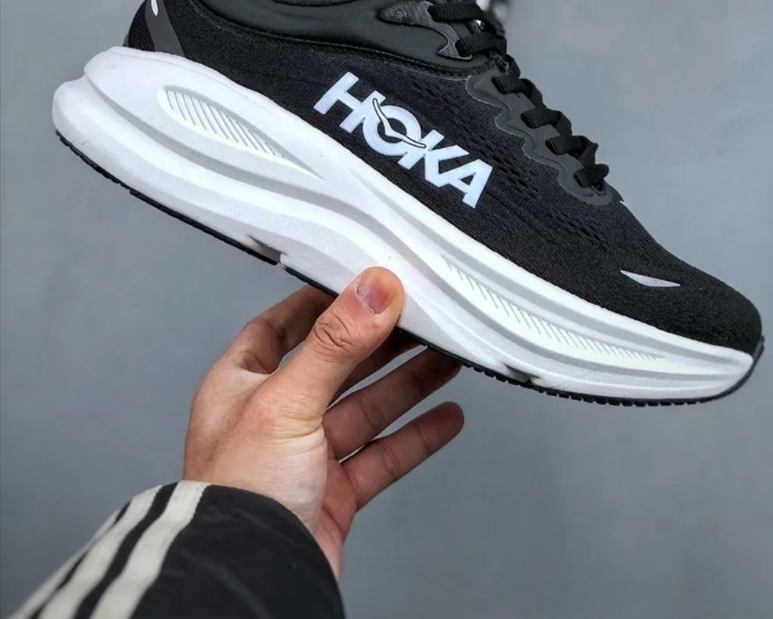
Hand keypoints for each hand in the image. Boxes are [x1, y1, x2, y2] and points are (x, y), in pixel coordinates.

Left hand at [184, 267, 462, 576]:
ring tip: (445, 357)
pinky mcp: (333, 495)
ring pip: (365, 409)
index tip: (358, 282)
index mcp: (241, 387)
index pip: (280, 329)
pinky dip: (415, 437)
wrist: (250, 578)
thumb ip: (335, 343)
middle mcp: (271, 419)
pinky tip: (444, 418)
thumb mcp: (287, 401)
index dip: (318, 303)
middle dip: (378, 342)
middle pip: (334, 366)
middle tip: (419, 317)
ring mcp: (304, 459)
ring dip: (406, 384)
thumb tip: (373, 290)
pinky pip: (382, 456)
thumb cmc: (237, 497)